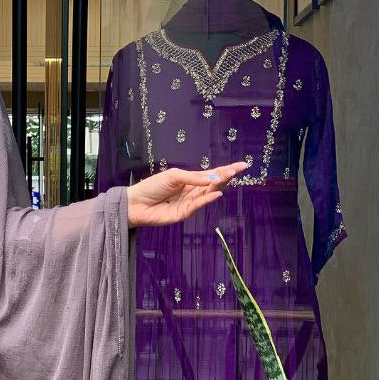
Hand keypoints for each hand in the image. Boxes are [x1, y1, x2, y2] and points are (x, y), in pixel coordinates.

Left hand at [126, 162, 248, 226]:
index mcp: (190, 181)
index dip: (226, 170)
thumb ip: (193, 177)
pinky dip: (207, 199)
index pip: (212, 175)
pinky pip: (197, 205)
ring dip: (219, 185)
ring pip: (207, 194)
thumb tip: (212, 178)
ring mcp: (189, 204)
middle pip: (213, 184)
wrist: (135, 203)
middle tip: (236, 170)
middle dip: (225, 176)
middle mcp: (192, 192)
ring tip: (228, 176)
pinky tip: (216, 193)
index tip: (242, 165)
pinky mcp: (183, 214)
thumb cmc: (152, 187)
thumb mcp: (173, 176)